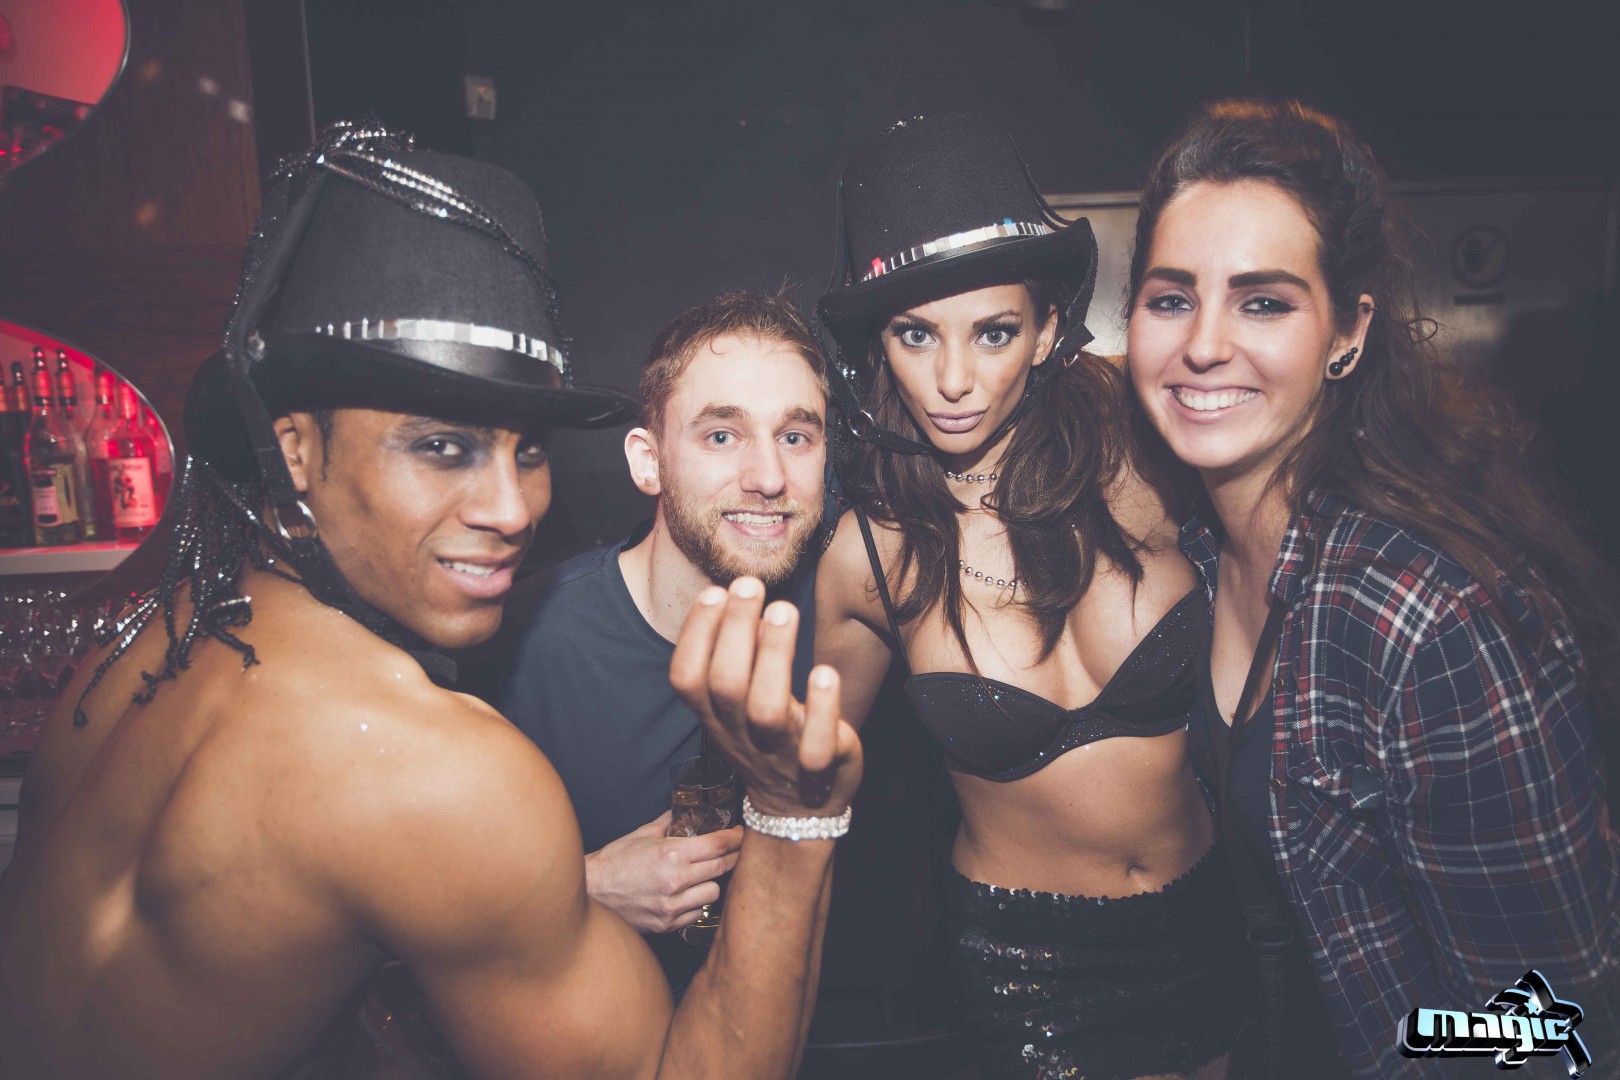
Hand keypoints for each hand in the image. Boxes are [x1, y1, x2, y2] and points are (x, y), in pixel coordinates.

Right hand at [584, 811, 742, 933]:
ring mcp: (672, 905)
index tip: (740, 834)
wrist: (590, 893)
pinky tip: (687, 894)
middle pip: (722, 868)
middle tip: (735, 851)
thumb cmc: (615, 861)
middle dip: (733, 857)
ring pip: (714, 893)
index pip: (718, 844)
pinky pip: (697, 913)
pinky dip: (696, 903)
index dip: (735, 838)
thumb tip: (685, 811)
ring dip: (712, 882)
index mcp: (671, 854)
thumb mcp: (642, 834)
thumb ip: (669, 822)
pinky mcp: (667, 924)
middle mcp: (675, 881)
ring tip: (703, 875)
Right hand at [670, 577, 862, 818]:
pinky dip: (822, 709)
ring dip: (773, 657)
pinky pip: (818, 747)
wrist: (799, 810)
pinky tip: (826, 672)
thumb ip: (739, 653)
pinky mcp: (821, 768)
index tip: (713, 592)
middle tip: (749, 585)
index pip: (687, 677)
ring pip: (766, 710)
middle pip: (726, 684)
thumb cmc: (767, 737)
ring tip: (784, 610)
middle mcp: (741, 734)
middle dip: (733, 630)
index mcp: (715, 717)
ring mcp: (780, 753)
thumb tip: (746, 600)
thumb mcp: (740, 702)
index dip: (695, 636)